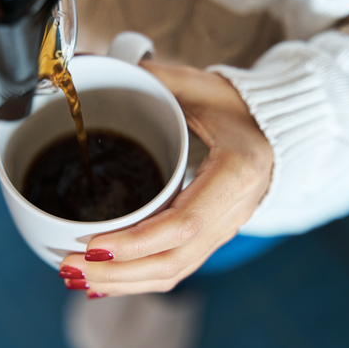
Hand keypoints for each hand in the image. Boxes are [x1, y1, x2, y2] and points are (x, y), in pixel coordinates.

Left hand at [59, 61, 273, 296]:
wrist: (279, 130)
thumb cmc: (241, 107)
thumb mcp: (200, 86)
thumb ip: (154, 78)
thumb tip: (96, 64)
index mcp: (236, 174)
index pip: (183, 223)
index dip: (136, 242)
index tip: (92, 245)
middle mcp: (234, 212)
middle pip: (173, 261)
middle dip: (117, 273)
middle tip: (70, 267)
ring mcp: (225, 230)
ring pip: (173, 272)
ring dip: (122, 283)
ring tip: (77, 278)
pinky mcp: (213, 238)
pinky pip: (176, 268)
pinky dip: (138, 280)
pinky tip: (105, 281)